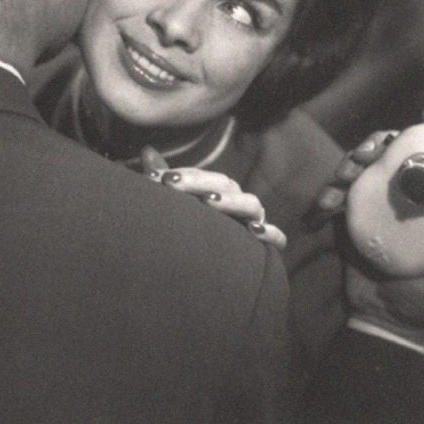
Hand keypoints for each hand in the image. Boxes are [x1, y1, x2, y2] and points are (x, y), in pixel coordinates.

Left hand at [140, 146, 287, 250]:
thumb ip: (164, 177)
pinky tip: (255, 231)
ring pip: (251, 204)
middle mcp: (238, 203)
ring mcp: (254, 222)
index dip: (183, 175)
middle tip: (172, 183)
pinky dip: (270, 233)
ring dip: (231, 201)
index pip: (204, 176)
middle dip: (198, 182)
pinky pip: (277, 238)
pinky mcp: (265, 248)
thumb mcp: (176, 203)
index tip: (159, 179)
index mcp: (219, 191)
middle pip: (225, 185)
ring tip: (209, 202)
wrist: (210, 273)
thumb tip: (147, 150)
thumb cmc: (192, 231)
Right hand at [316, 106, 423, 345]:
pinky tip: (323, 207)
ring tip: (341, 181)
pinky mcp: (350, 213)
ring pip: (361, 164)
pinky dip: (328, 192)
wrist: (381, 318)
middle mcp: (406, 195)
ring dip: (348, 163)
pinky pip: (337, 191)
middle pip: (392, 150)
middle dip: (376, 141)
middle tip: (366, 154)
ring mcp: (376, 202)